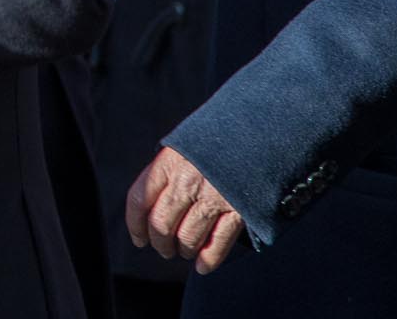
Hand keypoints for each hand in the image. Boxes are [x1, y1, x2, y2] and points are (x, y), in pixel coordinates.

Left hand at [126, 146, 245, 273]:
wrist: (261, 130)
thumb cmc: (219, 138)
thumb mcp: (186, 145)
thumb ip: (169, 170)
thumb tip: (153, 202)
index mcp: (169, 162)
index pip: (139, 200)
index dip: (135, 225)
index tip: (138, 239)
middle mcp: (187, 180)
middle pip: (161, 224)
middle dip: (160, 243)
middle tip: (164, 249)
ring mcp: (214, 196)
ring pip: (187, 237)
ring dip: (183, 250)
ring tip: (184, 251)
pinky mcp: (239, 210)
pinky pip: (218, 244)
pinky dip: (208, 259)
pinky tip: (202, 266)